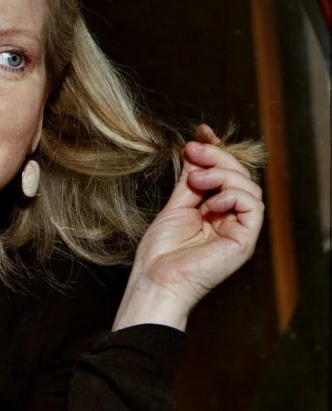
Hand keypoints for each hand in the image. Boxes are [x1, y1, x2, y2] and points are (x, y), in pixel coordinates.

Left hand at [114, 124, 263, 330]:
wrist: (157, 279)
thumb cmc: (160, 252)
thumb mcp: (175, 205)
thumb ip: (189, 180)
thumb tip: (194, 150)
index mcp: (213, 211)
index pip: (224, 174)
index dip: (217, 150)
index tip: (202, 132)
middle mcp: (229, 218)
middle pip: (238, 176)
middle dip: (218, 157)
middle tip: (194, 150)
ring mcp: (238, 229)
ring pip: (248, 186)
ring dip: (222, 174)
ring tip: (196, 180)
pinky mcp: (245, 239)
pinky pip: (253, 206)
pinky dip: (233, 195)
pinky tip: (211, 202)